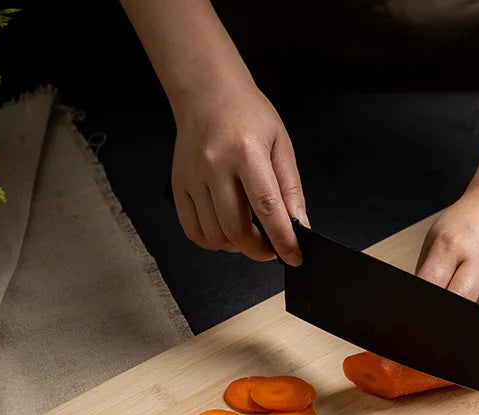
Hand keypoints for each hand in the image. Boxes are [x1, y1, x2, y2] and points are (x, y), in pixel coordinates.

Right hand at [171, 73, 307, 264]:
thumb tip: (299, 227)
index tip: (294, 256)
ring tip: (250, 235)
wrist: (208, 92)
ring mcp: (193, 178)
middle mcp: (215, 166)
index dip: (283, 239)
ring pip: (215, 236)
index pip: (267, 208)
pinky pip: (194, 231)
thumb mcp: (281, 145)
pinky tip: (227, 231)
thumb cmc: (248, 115)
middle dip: (259, 250)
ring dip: (237, 246)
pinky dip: (214, 241)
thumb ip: (291, 189)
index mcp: (246, 152)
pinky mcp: (179, 186)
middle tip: (272, 248)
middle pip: (236, 229)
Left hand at [415, 184, 478, 344]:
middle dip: (451, 328)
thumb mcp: (437, 240)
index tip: (417, 327)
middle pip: (465, 304)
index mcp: (451, 246)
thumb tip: (418, 312)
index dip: (423, 311)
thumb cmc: (467, 227)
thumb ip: (428, 274)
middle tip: (442, 340)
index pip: (432, 285)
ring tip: (472, 341)